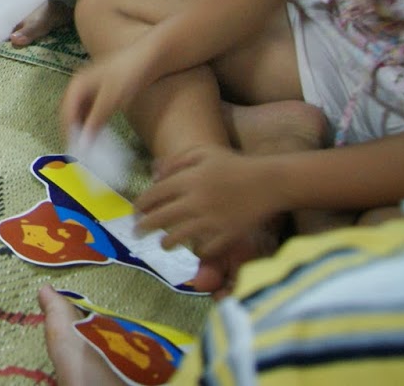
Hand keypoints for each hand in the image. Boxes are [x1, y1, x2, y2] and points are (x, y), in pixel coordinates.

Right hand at [60, 41, 157, 140]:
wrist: (149, 57)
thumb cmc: (127, 75)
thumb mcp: (110, 100)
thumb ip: (95, 121)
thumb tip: (83, 143)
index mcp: (77, 84)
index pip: (66, 112)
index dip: (68, 130)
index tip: (75, 149)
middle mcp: (79, 84)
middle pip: (69, 111)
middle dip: (72, 129)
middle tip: (80, 148)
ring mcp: (90, 87)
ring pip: (79, 110)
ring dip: (82, 125)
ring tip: (89, 143)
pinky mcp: (101, 90)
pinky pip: (90, 108)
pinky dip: (91, 120)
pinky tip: (98, 131)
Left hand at [137, 145, 279, 261]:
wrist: (269, 182)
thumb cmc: (233, 164)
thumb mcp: (202, 152)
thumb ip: (176, 162)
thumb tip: (154, 177)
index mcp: (187, 180)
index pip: (153, 196)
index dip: (140, 205)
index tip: (134, 212)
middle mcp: (195, 202)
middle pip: (160, 218)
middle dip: (144, 227)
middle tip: (137, 232)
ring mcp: (211, 220)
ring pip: (178, 237)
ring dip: (166, 243)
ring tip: (163, 245)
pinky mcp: (227, 235)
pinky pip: (207, 249)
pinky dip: (199, 250)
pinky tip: (195, 249)